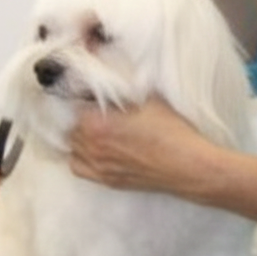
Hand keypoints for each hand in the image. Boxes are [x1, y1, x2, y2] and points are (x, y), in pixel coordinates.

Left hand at [69, 97, 217, 194]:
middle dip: (81, 117)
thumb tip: (108, 74)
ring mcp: (98, 166)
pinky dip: (80, 157)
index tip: (91, 94)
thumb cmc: (171, 131)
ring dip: (79, 137)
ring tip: (95, 130)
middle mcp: (92, 147)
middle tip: (97, 110)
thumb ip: (122, 88)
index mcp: (97, 124)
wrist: (187, 165)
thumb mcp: (147, 97)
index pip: (73, 106)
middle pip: (70, 127)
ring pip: (72, 148)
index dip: (82, 97)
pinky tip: (94, 149)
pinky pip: (78, 167)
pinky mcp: (107, 180)